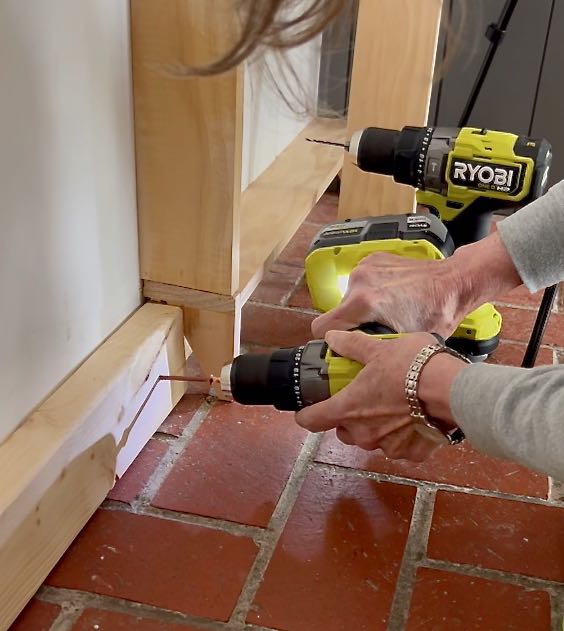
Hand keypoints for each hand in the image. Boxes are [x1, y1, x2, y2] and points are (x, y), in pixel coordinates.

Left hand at [295, 330, 466, 461]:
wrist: (452, 390)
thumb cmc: (412, 367)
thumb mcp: (378, 349)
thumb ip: (351, 346)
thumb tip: (331, 338)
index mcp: (348, 408)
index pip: (311, 421)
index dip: (306, 414)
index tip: (308, 409)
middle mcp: (363, 433)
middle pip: (343, 430)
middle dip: (348, 417)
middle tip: (363, 397)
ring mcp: (388, 446)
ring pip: (371, 438)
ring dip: (376, 426)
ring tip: (393, 404)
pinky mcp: (412, 453)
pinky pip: (399, 446)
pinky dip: (403, 435)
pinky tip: (414, 417)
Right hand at [312, 252, 467, 338]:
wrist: (455, 281)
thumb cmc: (438, 313)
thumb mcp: (404, 343)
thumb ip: (373, 349)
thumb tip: (354, 361)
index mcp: (364, 302)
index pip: (321, 327)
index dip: (329, 341)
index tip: (343, 345)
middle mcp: (360, 281)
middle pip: (337, 313)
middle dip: (353, 324)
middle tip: (376, 330)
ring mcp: (365, 266)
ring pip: (349, 298)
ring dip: (362, 308)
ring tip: (387, 311)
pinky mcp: (373, 259)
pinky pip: (360, 282)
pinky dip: (371, 291)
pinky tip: (391, 296)